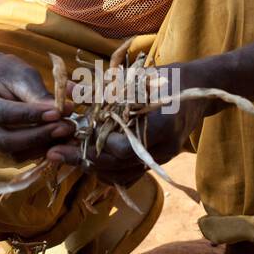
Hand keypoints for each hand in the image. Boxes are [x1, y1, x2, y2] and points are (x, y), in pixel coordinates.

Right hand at [0, 54, 75, 160]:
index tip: (58, 112)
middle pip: (5, 140)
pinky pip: (18, 156)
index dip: (31, 116)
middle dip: (38, 136)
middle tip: (66, 127)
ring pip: (12, 153)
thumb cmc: (7, 73)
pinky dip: (39, 150)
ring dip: (42, 146)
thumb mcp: (22, 74)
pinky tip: (57, 139)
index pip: (2, 113)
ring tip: (65, 132)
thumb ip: (39, 94)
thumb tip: (62, 111)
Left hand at [46, 63, 210, 184]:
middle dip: (83, 159)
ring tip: (67, 158)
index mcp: (161, 125)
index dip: (98, 144)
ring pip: (122, 174)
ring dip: (93, 168)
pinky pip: (131, 175)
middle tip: (54, 152)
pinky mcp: (159, 160)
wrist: (200, 90)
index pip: (124, 147)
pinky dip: (108, 172)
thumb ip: (102, 90)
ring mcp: (162, 157)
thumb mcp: (135, 79)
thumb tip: (66, 90)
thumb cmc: (167, 79)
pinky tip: (88, 163)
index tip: (75, 135)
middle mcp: (163, 147)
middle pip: (118, 164)